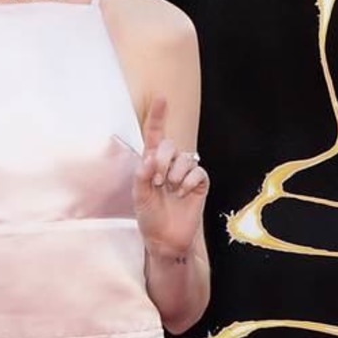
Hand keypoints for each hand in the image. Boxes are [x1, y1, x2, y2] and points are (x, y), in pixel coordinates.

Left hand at [133, 96, 208, 259]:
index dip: (158, 116)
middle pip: (169, 145)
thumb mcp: (139, 196)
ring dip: (176, 173)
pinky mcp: (199, 184)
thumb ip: (141, 175)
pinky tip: (183, 193)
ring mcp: (185, 174)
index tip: (161, 98)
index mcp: (151, 163)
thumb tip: (150, 158)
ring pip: (186, 157)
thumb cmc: (149, 216)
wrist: (165, 239)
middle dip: (162, 160)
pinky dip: (189, 181)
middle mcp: (169, 164)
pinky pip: (198, 172)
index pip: (155, 134)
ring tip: (170, 189)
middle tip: (158, 180)